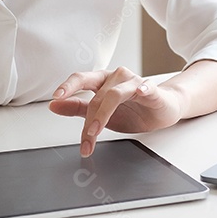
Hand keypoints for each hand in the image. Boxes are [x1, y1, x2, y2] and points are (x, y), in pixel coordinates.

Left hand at [48, 67, 184, 156]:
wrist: (162, 110)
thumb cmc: (133, 109)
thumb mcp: (100, 113)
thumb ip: (77, 108)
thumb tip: (54, 105)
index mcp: (102, 81)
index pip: (82, 79)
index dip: (69, 86)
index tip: (56, 96)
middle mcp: (116, 77)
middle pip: (97, 96)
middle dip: (89, 121)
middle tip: (85, 140)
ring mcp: (134, 82)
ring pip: (114, 95)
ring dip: (103, 114)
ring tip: (95, 131)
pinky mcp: (152, 89)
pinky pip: (146, 87)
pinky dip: (143, 88)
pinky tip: (140, 92)